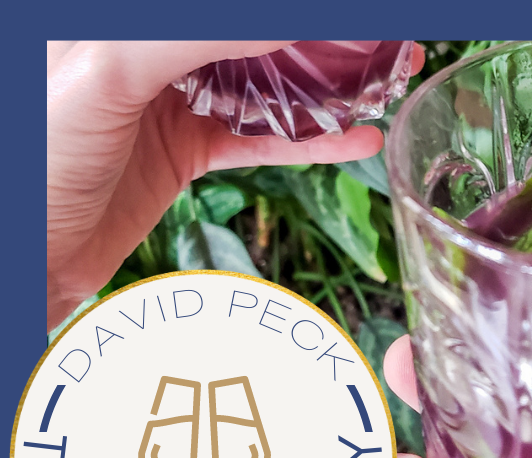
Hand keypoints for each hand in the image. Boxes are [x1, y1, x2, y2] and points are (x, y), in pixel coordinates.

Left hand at [46, 41, 423, 331]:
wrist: (25, 255)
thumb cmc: (36, 158)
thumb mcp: (110, 72)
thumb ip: (196, 34)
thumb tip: (289, 24)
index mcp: (127, 19)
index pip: (232, 9)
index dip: (302, 16)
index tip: (360, 22)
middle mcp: (154, 47)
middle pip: (259, 35)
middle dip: (327, 41)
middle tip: (390, 44)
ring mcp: (174, 97)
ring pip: (267, 82)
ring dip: (328, 87)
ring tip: (388, 83)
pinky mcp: (187, 147)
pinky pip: (261, 137)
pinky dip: (311, 141)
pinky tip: (357, 139)